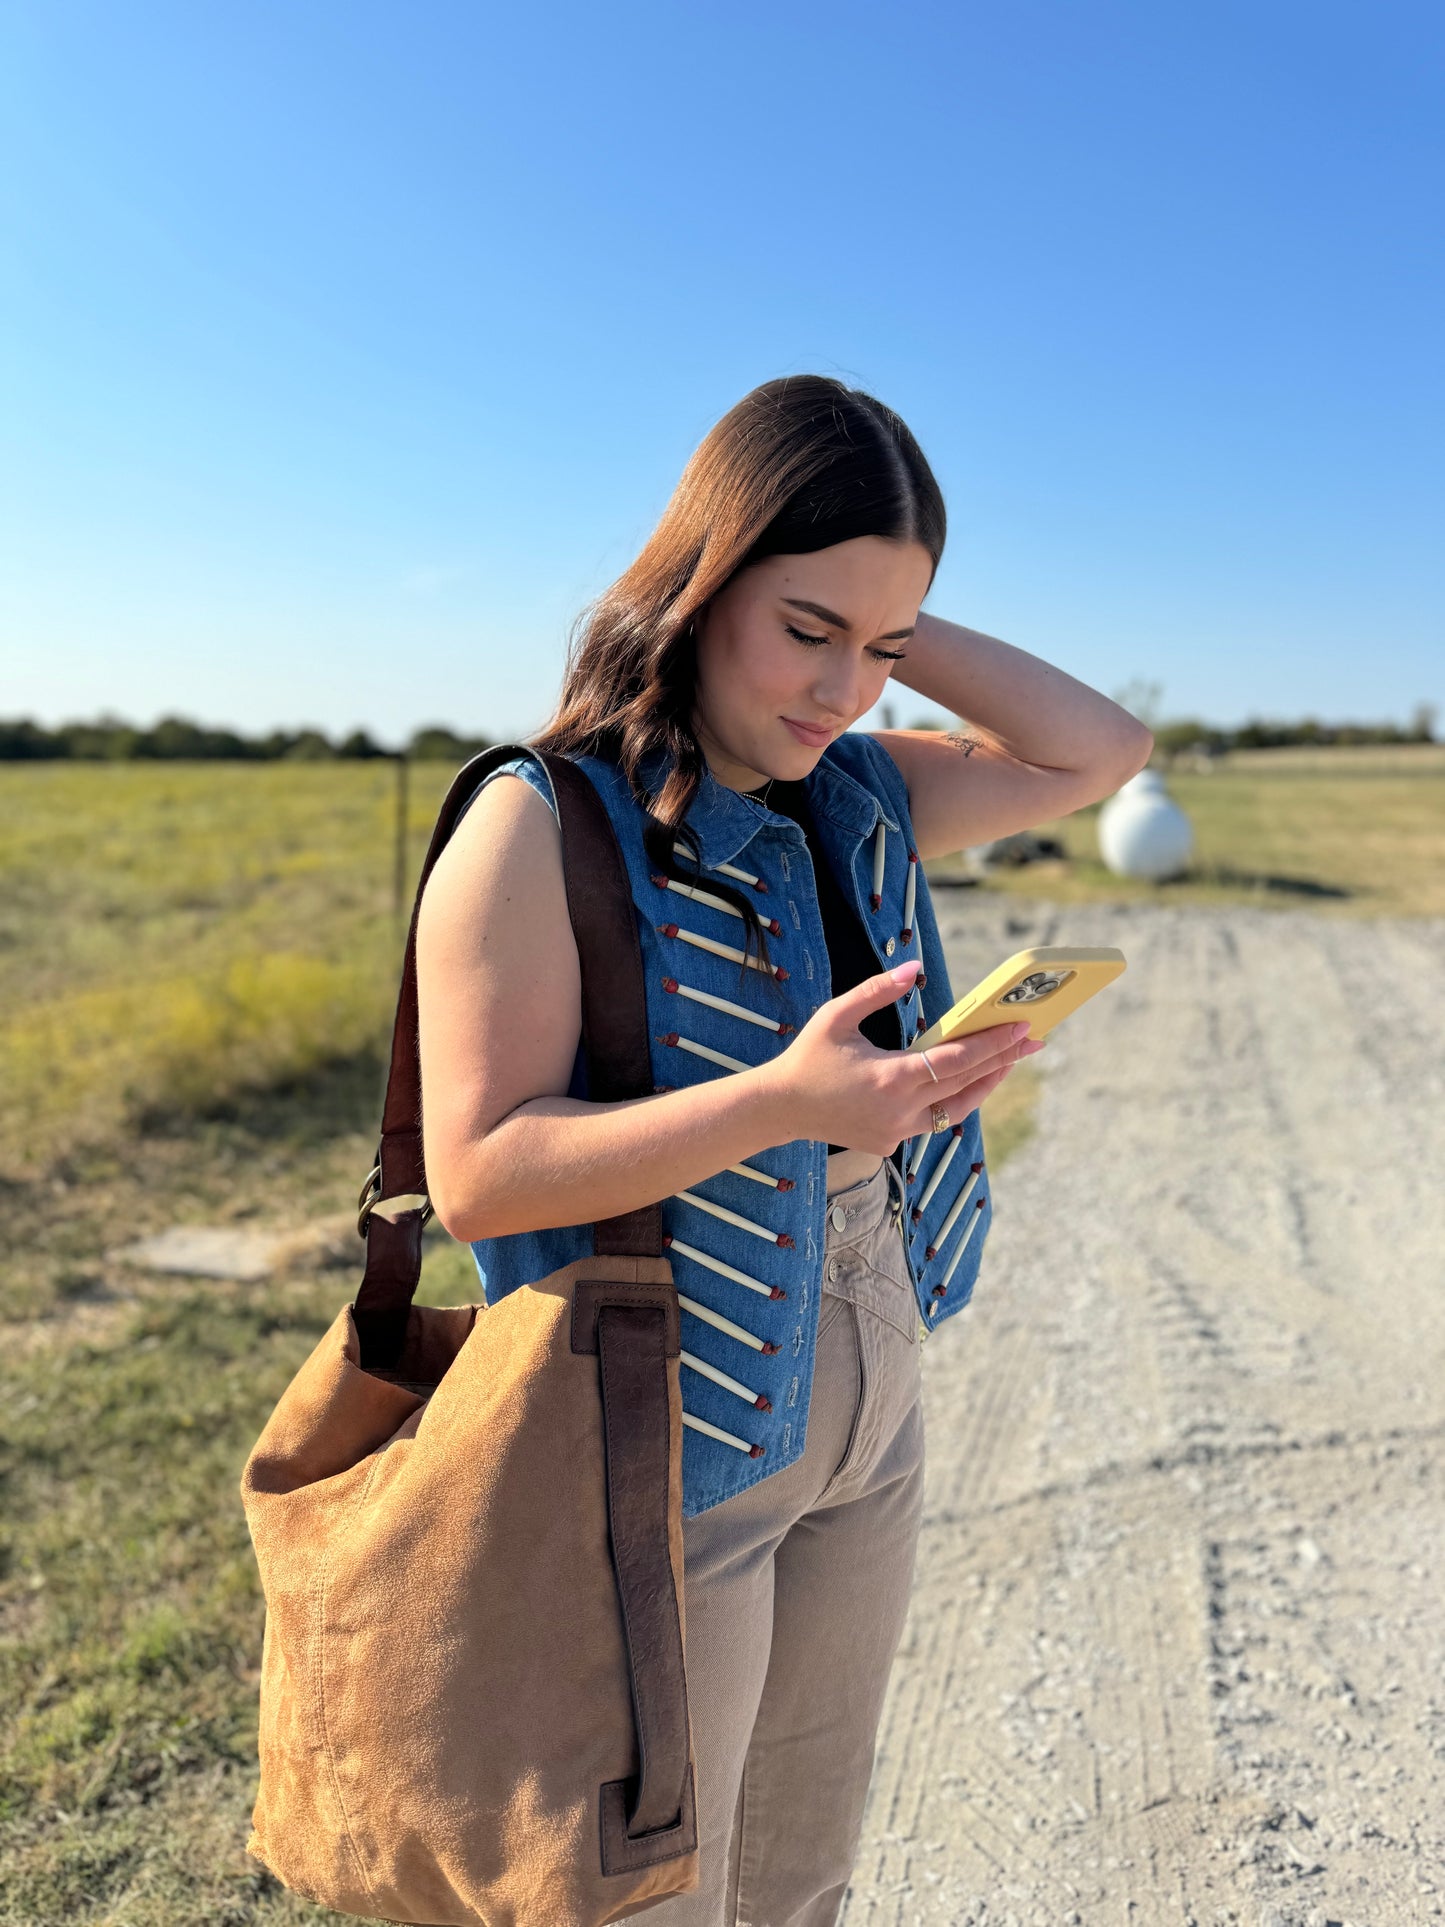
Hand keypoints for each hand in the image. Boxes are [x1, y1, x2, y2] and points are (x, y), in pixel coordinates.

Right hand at [757, 958, 1042, 1154]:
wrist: (781, 1108)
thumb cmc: (808, 1056)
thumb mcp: (837, 1015)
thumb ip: (877, 990)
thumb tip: (914, 970)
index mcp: (889, 1078)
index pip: (956, 1060)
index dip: (993, 1044)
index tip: (1022, 1028)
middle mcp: (900, 1110)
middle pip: (967, 1085)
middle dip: (1003, 1061)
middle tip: (1034, 1040)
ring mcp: (898, 1131)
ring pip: (958, 1110)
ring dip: (986, 1084)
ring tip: (1009, 1062)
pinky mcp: (892, 1141)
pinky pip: (936, 1120)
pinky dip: (957, 1099)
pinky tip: (971, 1081)